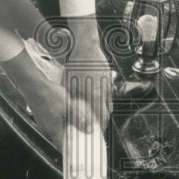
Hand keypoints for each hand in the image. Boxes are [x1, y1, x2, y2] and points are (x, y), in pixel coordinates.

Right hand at [1, 47, 91, 151]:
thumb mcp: (68, 107)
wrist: (33, 84)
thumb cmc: (48, 95)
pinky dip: (62, 121)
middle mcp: (47, 129)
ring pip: (58, 130)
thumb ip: (79, 119)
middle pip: (61, 139)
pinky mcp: (42, 115)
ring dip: (67, 129)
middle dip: (73, 138)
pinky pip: (54, 122)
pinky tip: (67, 114)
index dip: (72, 151)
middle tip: (84, 135)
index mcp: (53, 130)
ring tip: (78, 124)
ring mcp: (44, 122)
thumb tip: (88, 129)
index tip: (81, 150)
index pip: (63, 148)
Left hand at [64, 19, 112, 133]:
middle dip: (103, 119)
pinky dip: (104, 95)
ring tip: (98, 112)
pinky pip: (107, 89)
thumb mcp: (70, 85)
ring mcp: (108, 82)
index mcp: (95, 96)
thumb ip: (74, 100)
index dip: (100, 126)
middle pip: (107, 110)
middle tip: (98, 124)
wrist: (85, 46)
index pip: (101, 117)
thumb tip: (73, 111)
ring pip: (108, 100)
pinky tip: (97, 94)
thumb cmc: (76, 65)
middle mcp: (104, 91)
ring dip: (104, 107)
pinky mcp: (108, 75)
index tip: (97, 132)